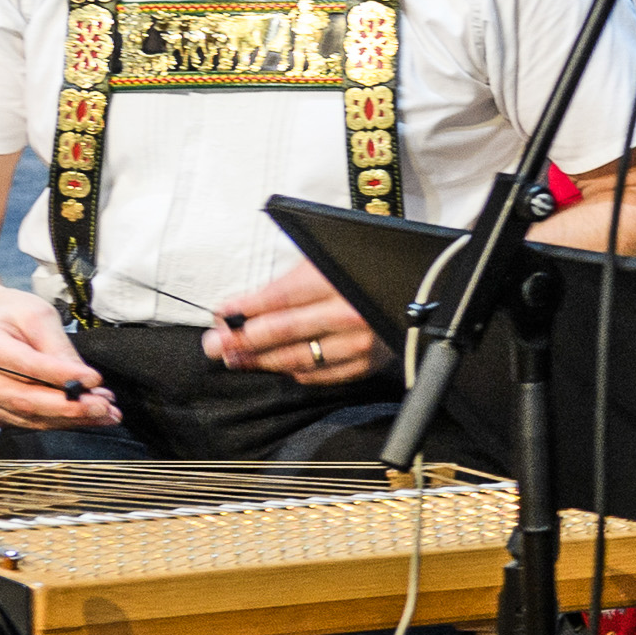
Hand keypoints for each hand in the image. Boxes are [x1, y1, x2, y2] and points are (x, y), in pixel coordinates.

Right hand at [0, 289, 120, 432]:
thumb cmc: (11, 314)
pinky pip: (29, 422)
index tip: (94, 379)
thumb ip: (59, 347)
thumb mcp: (38, 315)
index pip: (27, 367)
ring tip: (106, 413)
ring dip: (71, 418)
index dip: (62, 376)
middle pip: (25, 401)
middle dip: (70, 407)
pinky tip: (88, 415)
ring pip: (30, 417)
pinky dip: (61, 421)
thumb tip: (84, 380)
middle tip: (104, 406)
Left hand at [207, 258, 379, 385]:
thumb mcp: (330, 258)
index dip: (246, 307)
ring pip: (297, 357)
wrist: (421, 288)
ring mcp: (360, 342)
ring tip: (234, 359)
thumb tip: (242, 307)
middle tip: (214, 345)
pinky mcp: (367, 363)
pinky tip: (275, 366)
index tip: (221, 313)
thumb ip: (289, 282)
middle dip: (241, 339)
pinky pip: (320, 375)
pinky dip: (293, 372)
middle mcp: (351, 313)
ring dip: (260, 360)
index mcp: (340, 279)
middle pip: (282, 331)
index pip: (280, 298)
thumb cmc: (367, 269)